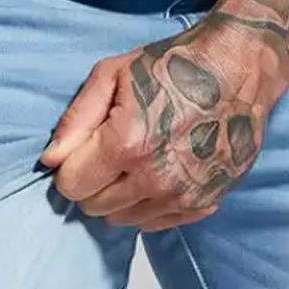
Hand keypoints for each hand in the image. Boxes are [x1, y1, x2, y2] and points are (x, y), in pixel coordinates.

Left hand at [39, 12, 288, 230]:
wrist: (239, 67)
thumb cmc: (171, 65)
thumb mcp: (111, 74)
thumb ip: (76, 120)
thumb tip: (50, 161)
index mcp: (126, 145)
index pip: (72, 186)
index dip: (71, 167)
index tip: (85, 150)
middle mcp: (154, 179)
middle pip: (95, 206)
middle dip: (94, 181)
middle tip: (111, 152)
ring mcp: (183, 195)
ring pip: (124, 219)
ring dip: (122, 195)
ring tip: (138, 159)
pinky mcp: (205, 202)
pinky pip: (157, 222)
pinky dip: (151, 204)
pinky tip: (160, 172)